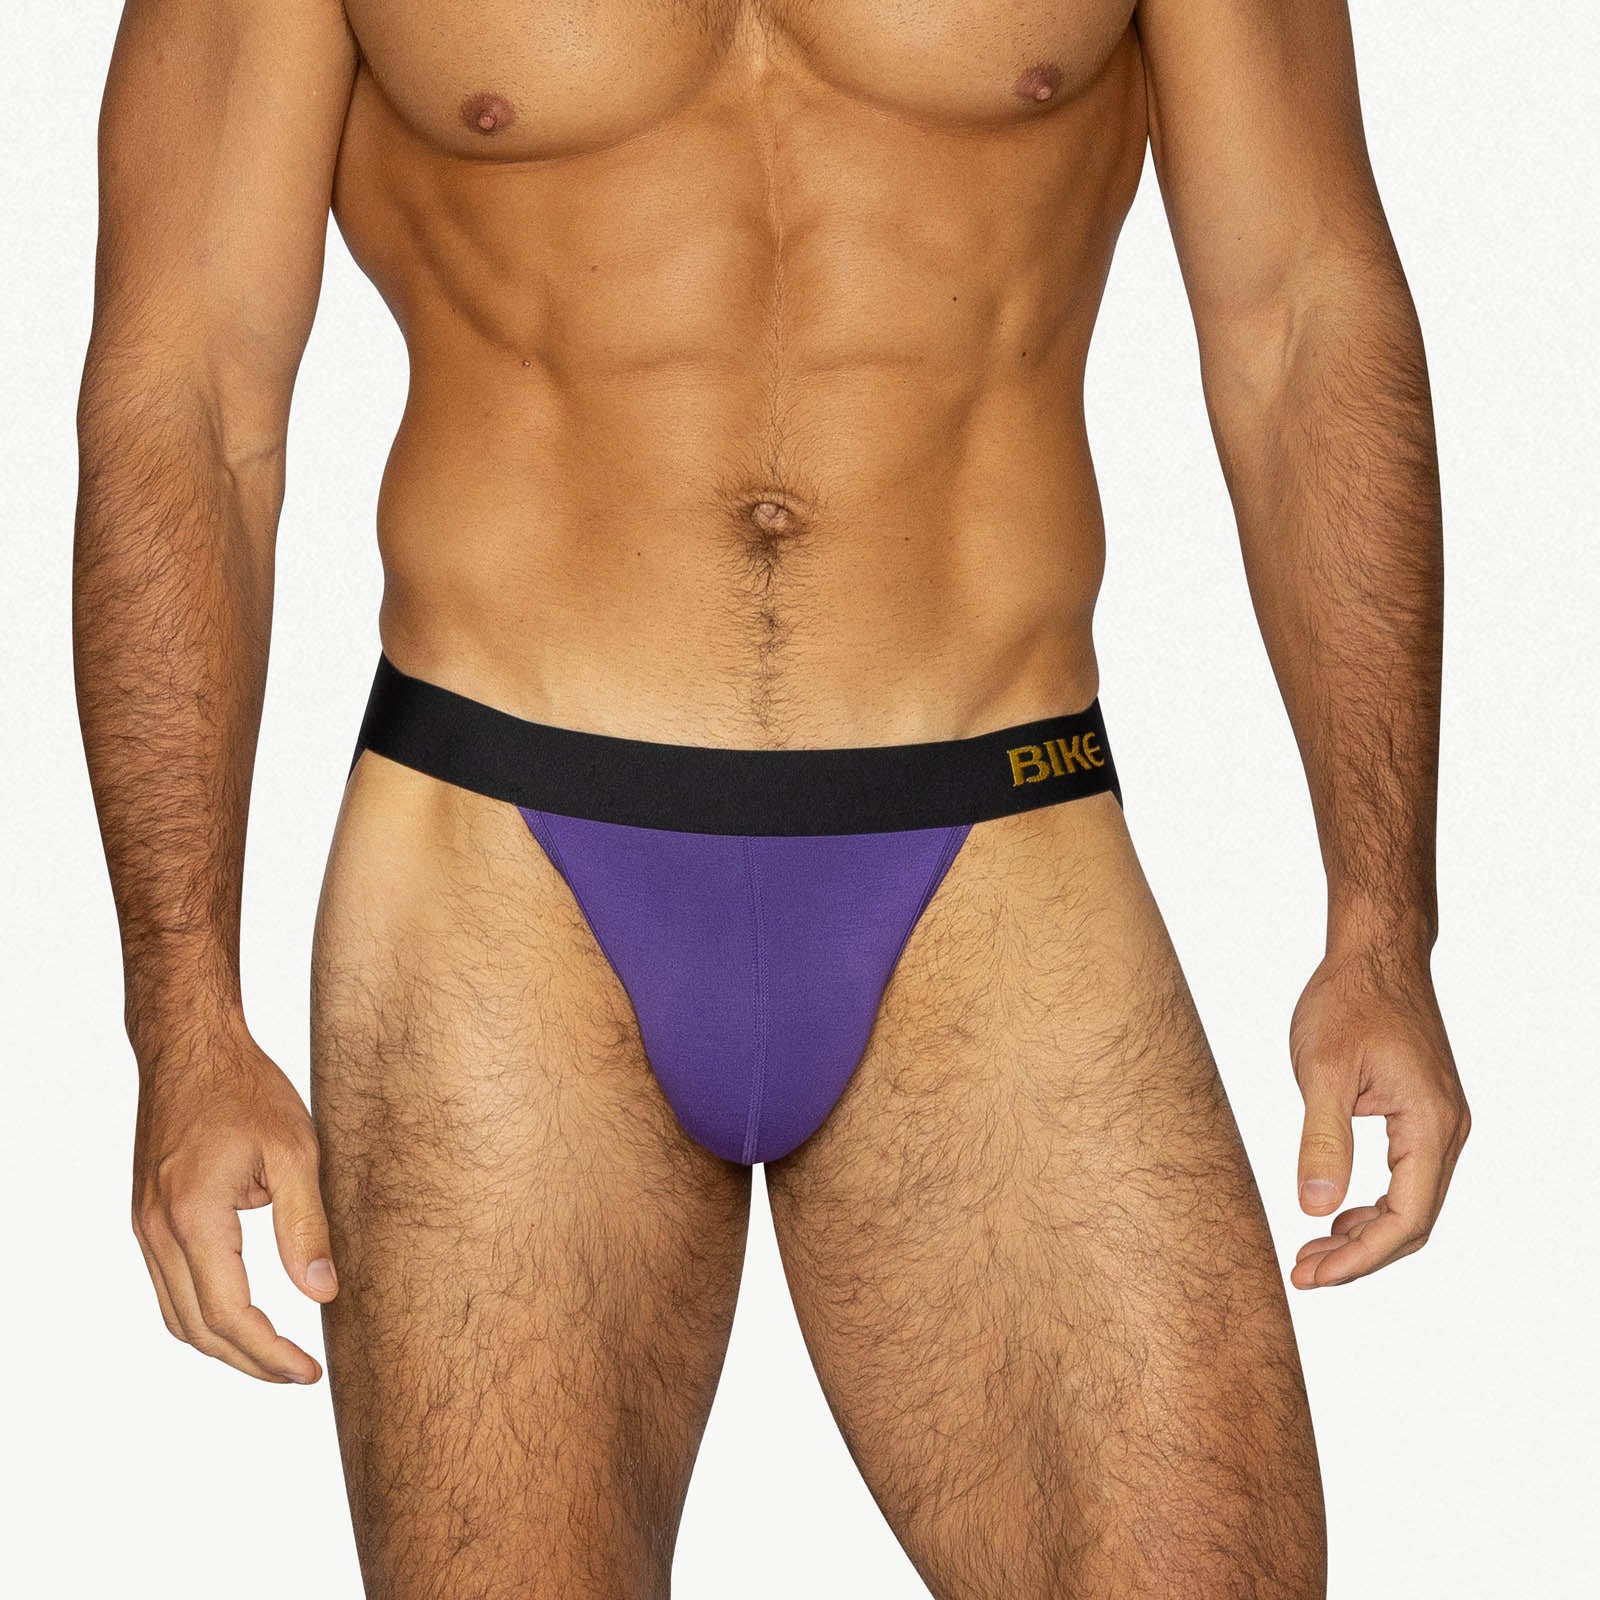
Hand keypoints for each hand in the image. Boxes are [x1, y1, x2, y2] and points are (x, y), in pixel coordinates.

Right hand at [131, 1018, 336, 1380]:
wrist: (190, 1047)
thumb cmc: (247, 1090)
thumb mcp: (295, 1150)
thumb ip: (305, 1224)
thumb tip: (322, 1293)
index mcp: (193, 1219)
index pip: (230, 1316)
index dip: (270, 1353)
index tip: (309, 1372)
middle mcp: (157, 1231)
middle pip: (197, 1329)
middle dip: (248, 1362)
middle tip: (298, 1374)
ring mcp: (145, 1225)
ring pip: (176, 1314)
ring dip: (222, 1344)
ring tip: (274, 1354)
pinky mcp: (148, 1216)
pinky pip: (169, 1286)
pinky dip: (203, 1312)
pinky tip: (242, 1313)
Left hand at [1287, 942, 1468, 1287]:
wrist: (1375, 955)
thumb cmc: (1348, 1001)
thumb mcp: (1322, 1071)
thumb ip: (1322, 1139)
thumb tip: (1314, 1208)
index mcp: (1430, 1124)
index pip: (1406, 1218)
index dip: (1360, 1257)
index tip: (1313, 1276)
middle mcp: (1446, 1130)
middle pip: (1414, 1221)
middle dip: (1359, 1256)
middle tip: (1304, 1273)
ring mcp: (1438, 1122)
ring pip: (1412, 1202)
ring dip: (1365, 1234)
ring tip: (1312, 1251)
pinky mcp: (1422, 1112)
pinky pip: (1408, 1177)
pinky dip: (1373, 1204)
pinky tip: (1335, 1213)